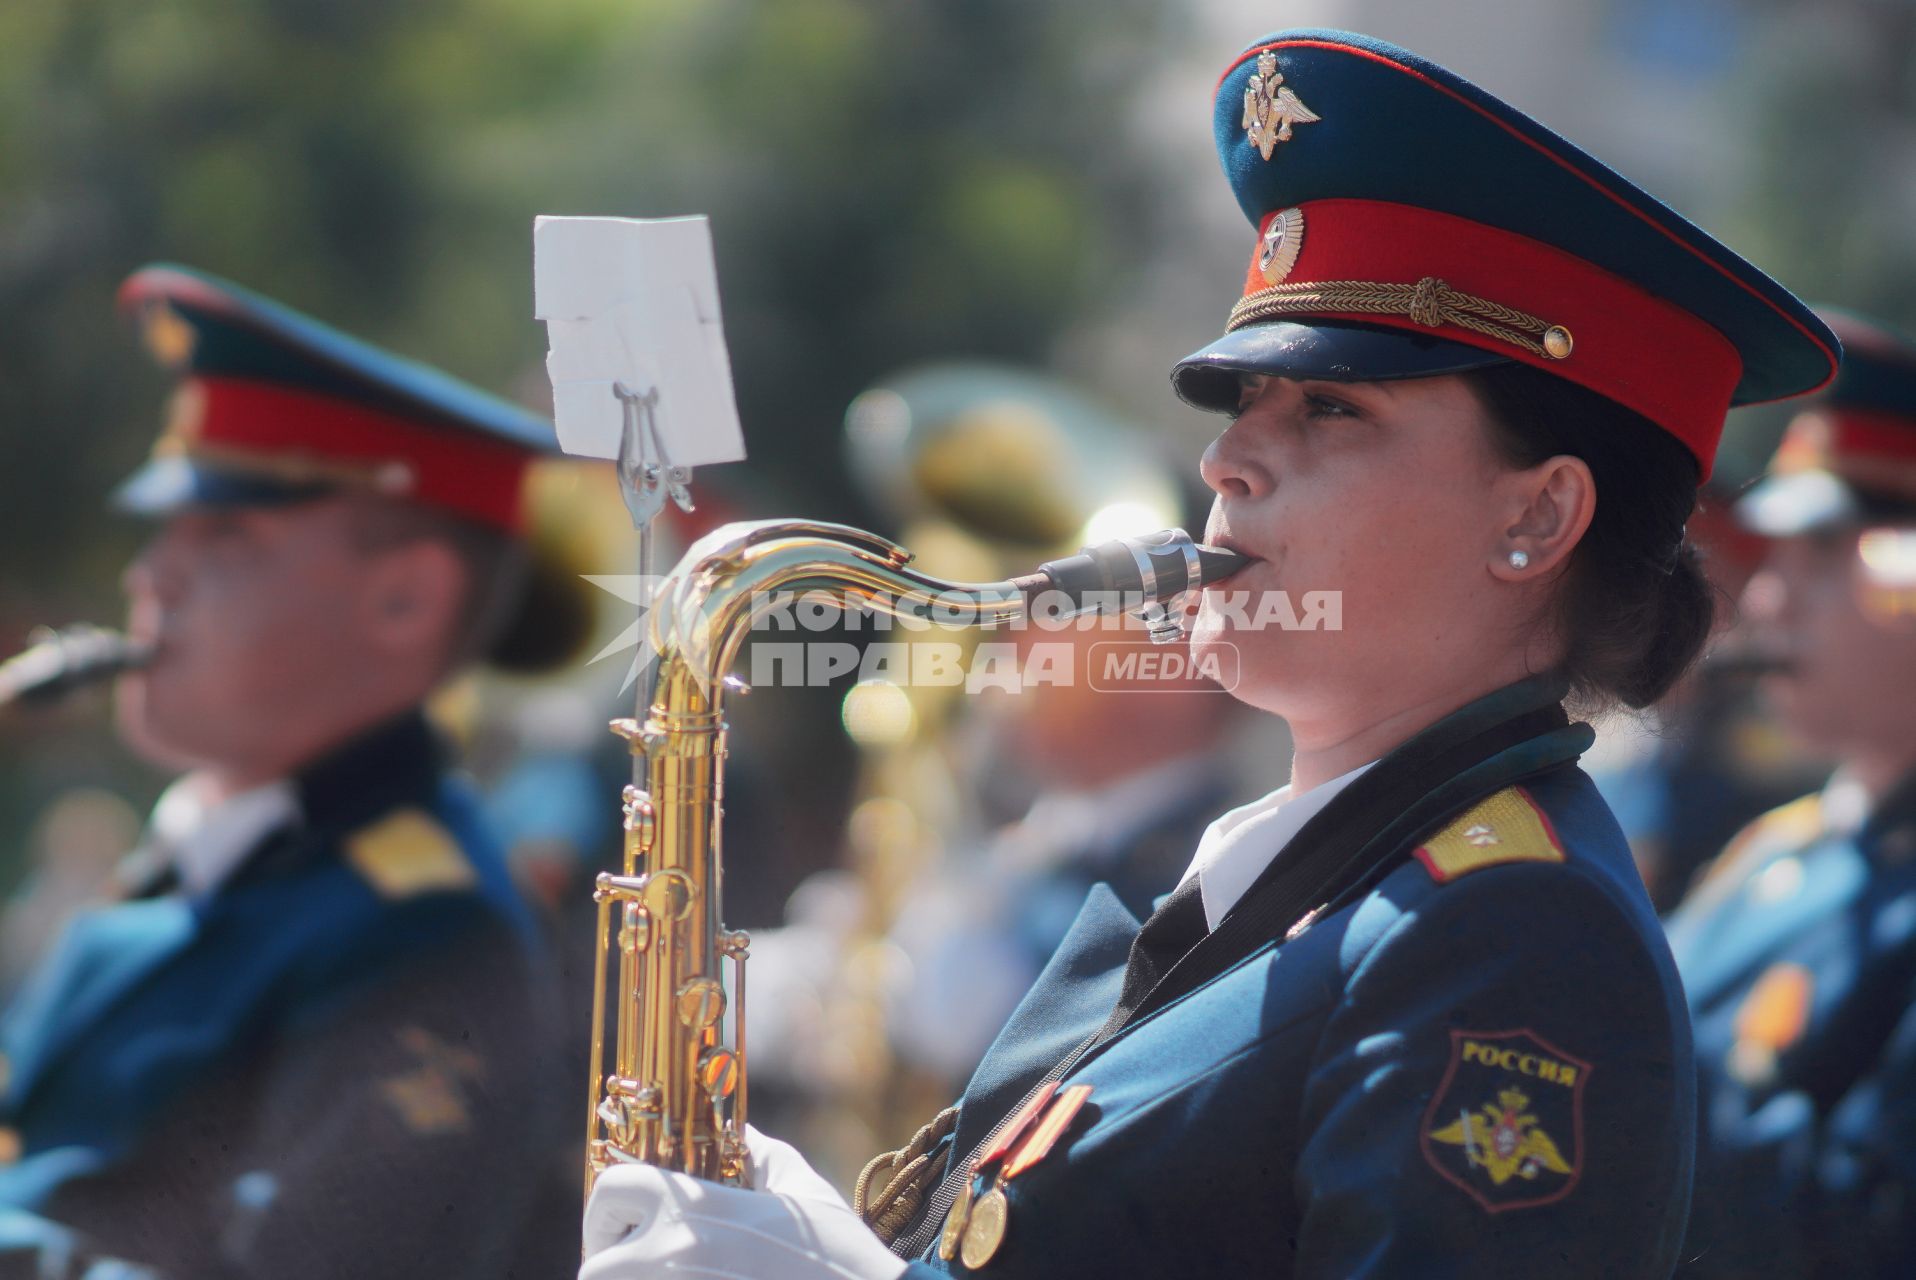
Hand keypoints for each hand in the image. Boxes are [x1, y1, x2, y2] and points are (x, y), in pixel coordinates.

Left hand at [581, 1135, 906, 1279]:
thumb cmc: (837, 1253)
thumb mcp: (797, 1190)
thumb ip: (758, 1156)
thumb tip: (739, 1135)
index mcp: (690, 1209)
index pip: (610, 1191)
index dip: (611, 1208)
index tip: (625, 1227)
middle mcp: (667, 1257)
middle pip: (596, 1266)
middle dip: (612, 1264)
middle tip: (645, 1267)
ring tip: (680, 1277)